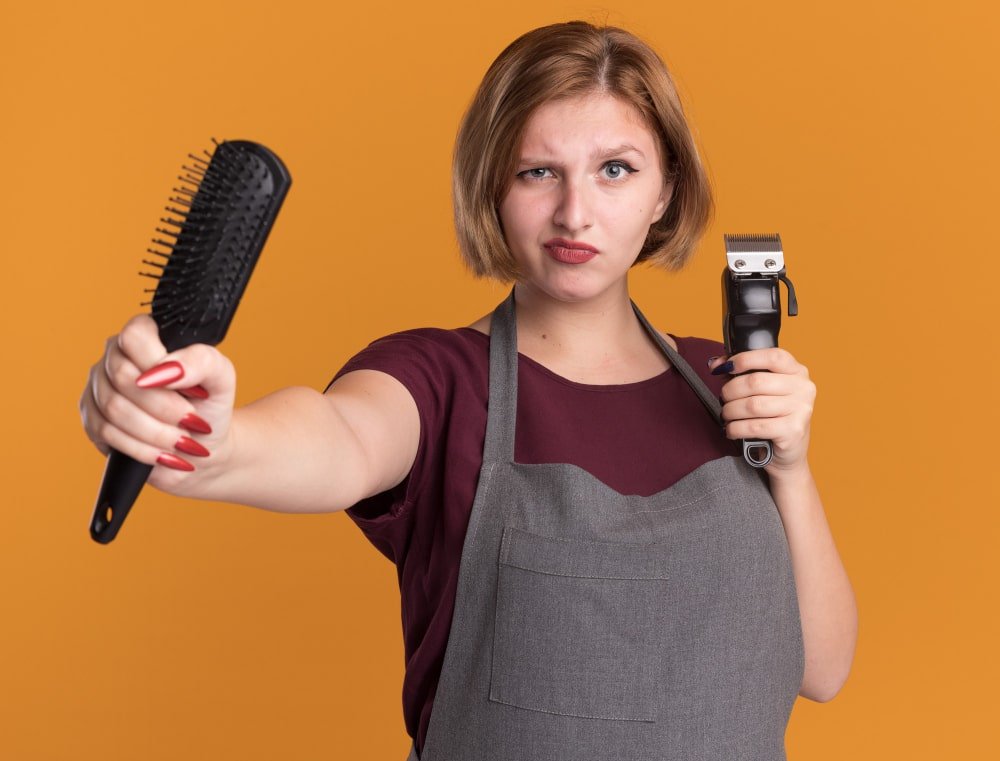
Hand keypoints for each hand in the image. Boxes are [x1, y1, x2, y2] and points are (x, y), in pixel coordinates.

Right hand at [78, 314, 236, 495]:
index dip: (159, 364)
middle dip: (165, 407)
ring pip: (114, 408)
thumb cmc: (210, 404)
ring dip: (157, 432)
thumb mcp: (221, 377)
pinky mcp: (92, 420)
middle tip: (193, 422)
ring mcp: (99, 388)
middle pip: (124, 376)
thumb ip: (201, 361)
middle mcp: (115, 356)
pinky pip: (106, 433)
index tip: (192, 390)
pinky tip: (164, 454)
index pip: (135, 336)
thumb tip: (164, 369)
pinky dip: (142, 448)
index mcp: (147, 335)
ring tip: (184, 441)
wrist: (202, 445)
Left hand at [708, 349, 815, 476]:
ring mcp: (801, 410)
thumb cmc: (773, 416)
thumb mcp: (763, 390)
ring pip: (752, 405)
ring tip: (727, 415)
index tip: (727, 367)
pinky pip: (754, 426)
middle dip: (731, 391)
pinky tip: (731, 430)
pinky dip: (736, 428)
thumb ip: (741, 372)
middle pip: (756, 382)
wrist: (788, 452)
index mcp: (797, 371)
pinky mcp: (793, 431)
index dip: (745, 359)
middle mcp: (803, 388)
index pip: (772, 356)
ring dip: (731, 411)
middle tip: (724, 399)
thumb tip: (716, 364)